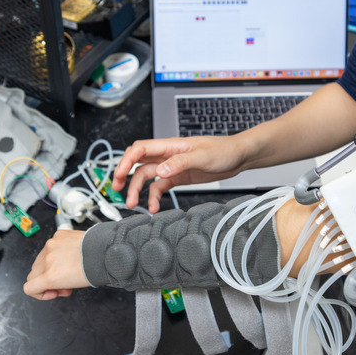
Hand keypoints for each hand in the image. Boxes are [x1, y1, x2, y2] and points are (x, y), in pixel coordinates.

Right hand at [24, 229, 90, 299]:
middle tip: (62, 282)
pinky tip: (70, 254)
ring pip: (40, 259)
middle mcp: (47, 260)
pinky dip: (57, 251)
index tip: (51, 291)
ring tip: (67, 267)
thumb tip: (50, 284)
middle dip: (45, 279)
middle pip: (33, 274)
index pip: (29, 287)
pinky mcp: (58, 235)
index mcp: (50, 276)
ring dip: (49, 265)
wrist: (105, 252)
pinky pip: (50, 246)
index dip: (39, 293)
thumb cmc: (93, 269)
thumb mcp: (70, 286)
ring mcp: (51, 245)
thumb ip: (54, 284)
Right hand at [112, 135, 255, 212]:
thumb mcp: (202, 156)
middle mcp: (166, 155)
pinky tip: (155, 208)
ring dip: (138, 190)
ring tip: (133, 204)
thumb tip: (159, 171)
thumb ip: (179, 163)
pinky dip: (154, 197)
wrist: (238, 157)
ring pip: (146, 176)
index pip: (139, 149)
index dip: (126, 161)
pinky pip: (160, 186)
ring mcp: (171, 166)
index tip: (119, 176)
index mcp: (169, 146)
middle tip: (117, 189)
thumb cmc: (223, 150)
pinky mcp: (178, 177)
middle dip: (124, 174)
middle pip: (137, 162)